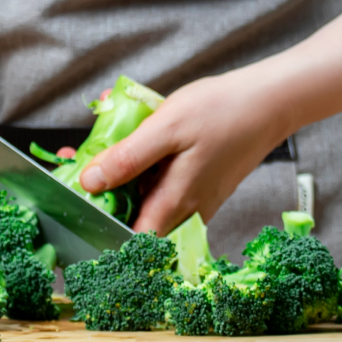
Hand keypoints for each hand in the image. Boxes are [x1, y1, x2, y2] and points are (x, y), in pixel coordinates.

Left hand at [79, 66, 291, 234]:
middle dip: (101, 188)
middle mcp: (186, 209)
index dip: (96, 224)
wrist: (270, 101)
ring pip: (146, 195)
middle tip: (79, 157)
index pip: (127, 240)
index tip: (70, 197)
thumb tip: (90, 183)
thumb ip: (128, 158)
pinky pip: (163, 181)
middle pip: (132, 215)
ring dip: (121, 171)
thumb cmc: (223, 111)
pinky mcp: (202, 182)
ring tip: (105, 136)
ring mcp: (196, 196)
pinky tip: (138, 133)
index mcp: (175, 203)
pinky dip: (143, 162)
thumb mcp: (168, 127)